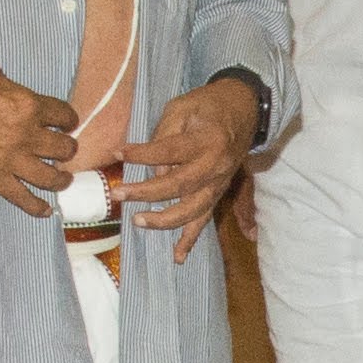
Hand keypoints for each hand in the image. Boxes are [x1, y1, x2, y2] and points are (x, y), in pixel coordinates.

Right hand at [0, 58, 76, 214]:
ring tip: (63, 179)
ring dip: (61, 179)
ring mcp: (11, 158)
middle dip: (68, 149)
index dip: (69, 119)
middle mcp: (26, 133)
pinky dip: (36, 206)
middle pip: (63, 147)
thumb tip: (13, 92)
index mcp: (28, 105)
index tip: (67, 123)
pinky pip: (21, 198)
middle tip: (65, 150)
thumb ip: (10, 88)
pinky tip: (45, 210)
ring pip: (50, 176)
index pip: (63, 114)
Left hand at [113, 76, 262, 260]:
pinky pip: (204, 220)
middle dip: (145, 193)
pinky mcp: (217, 193)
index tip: (119, 153)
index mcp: (206, 140)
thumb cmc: (208, 106)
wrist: (244, 110)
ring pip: (191, 210)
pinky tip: (178, 256)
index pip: (169, 151)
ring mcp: (218, 183)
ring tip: (138, 220)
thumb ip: (164, 134)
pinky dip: (191, 240)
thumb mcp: (183, 106)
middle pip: (178, 185)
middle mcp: (215, 166)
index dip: (142, 154)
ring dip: (164, 219)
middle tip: (118, 194)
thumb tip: (151, 169)